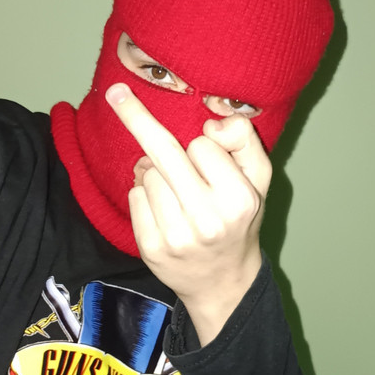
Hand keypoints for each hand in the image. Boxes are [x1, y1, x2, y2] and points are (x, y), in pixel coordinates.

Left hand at [106, 83, 271, 345]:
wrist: (222, 282)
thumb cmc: (239, 222)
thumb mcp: (259, 181)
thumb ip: (245, 142)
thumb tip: (211, 122)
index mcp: (238, 199)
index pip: (202, 144)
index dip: (201, 146)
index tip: (204, 155)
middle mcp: (208, 219)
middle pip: (163, 152)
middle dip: (137, 117)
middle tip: (116, 92)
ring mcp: (176, 236)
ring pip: (147, 174)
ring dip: (154, 174)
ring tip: (174, 193)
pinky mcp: (151, 248)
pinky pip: (134, 196)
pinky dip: (142, 194)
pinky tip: (161, 209)